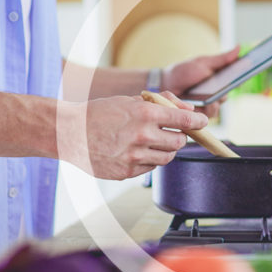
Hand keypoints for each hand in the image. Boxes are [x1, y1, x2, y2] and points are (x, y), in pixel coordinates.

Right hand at [58, 91, 206, 179]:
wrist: (69, 133)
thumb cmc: (99, 113)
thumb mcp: (130, 100)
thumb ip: (162, 102)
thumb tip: (188, 108)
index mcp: (144, 114)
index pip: (183, 120)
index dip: (197, 121)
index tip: (203, 122)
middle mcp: (142, 136)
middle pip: (179, 142)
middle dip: (179, 136)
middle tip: (172, 131)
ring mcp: (134, 156)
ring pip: (167, 157)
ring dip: (166, 149)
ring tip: (152, 140)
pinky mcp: (127, 172)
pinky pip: (151, 168)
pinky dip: (150, 160)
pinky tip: (137, 150)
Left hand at [163, 46, 239, 117]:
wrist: (165, 85)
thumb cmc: (183, 72)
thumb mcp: (203, 63)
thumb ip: (222, 59)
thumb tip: (239, 48)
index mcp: (220, 79)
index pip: (236, 80)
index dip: (242, 77)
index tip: (247, 71)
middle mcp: (217, 93)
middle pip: (226, 95)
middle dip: (222, 90)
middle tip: (218, 85)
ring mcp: (208, 104)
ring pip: (217, 106)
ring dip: (209, 99)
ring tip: (200, 93)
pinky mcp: (200, 114)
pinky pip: (207, 114)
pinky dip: (200, 108)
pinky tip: (193, 102)